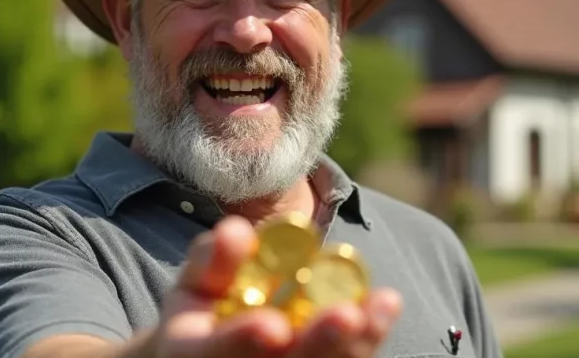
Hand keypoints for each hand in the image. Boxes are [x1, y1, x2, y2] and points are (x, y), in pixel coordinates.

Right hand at [144, 215, 402, 357]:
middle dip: (318, 345)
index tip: (272, 327)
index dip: (242, 343)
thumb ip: (215, 257)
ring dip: (355, 341)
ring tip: (384, 304)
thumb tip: (236, 232)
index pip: (213, 355)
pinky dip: (366, 338)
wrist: (220, 338)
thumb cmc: (209, 300)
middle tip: (348, 315)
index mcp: (193, 354)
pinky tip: (385, 307)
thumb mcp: (201, 275)